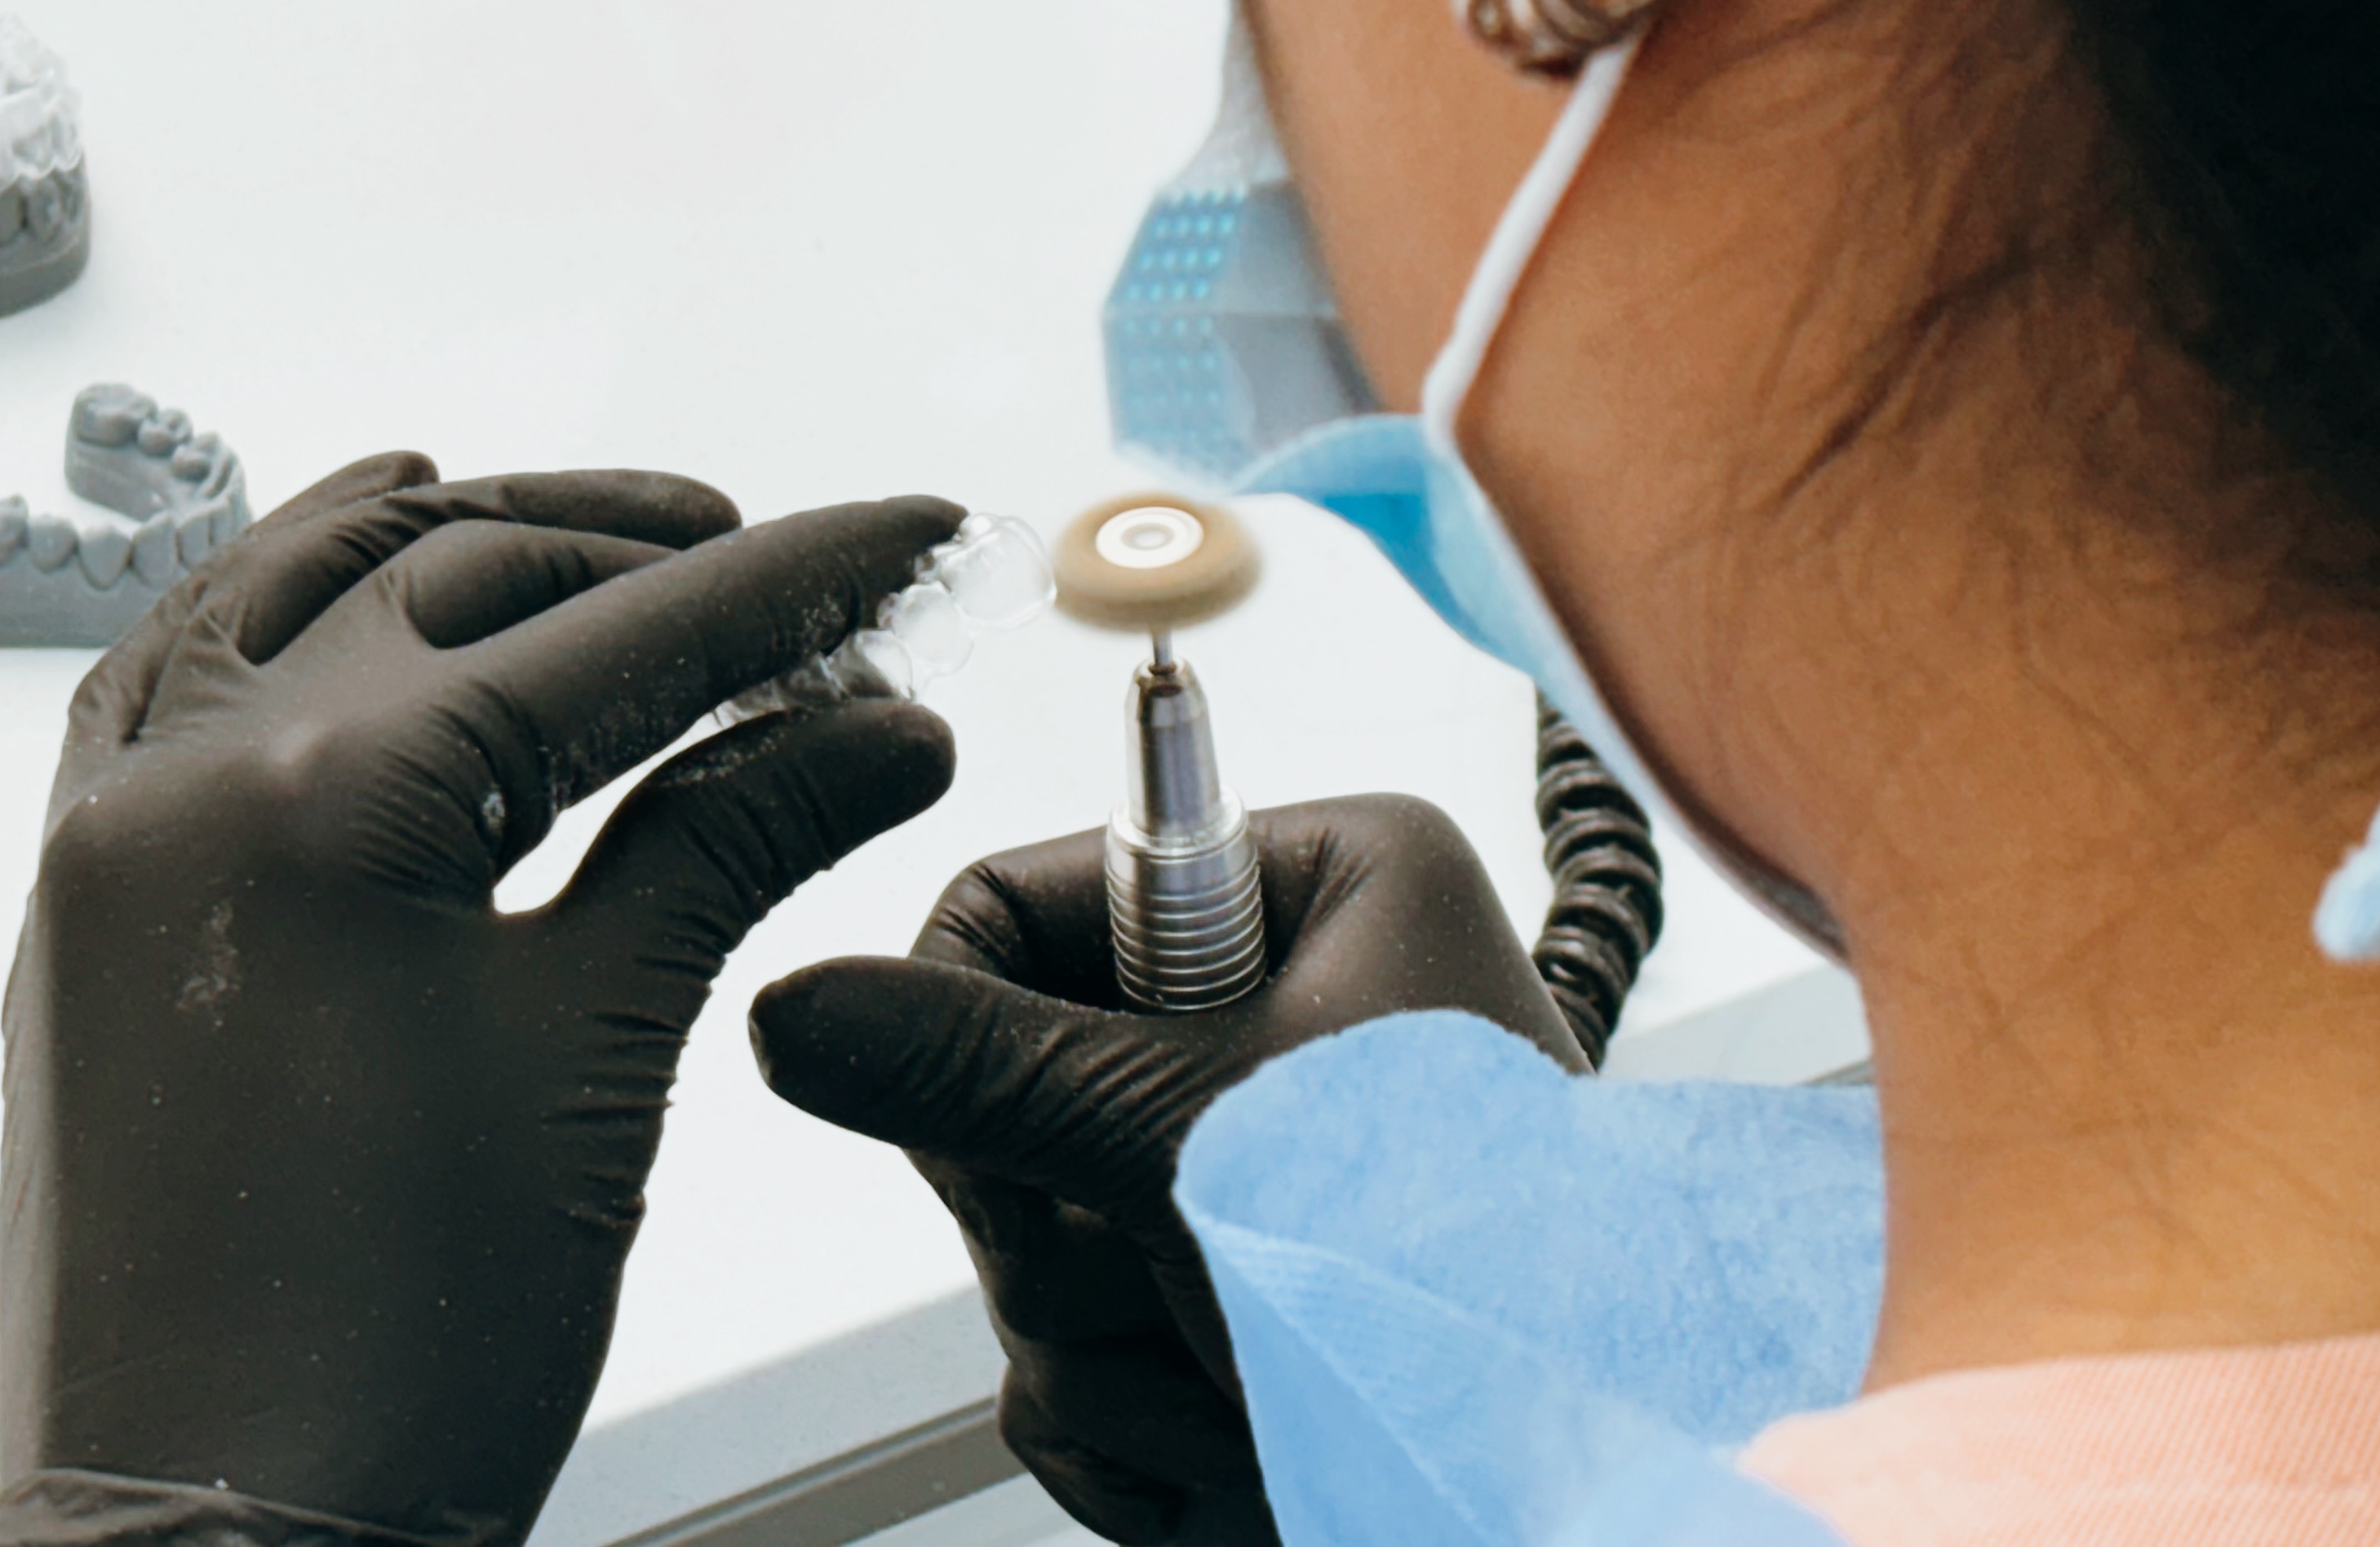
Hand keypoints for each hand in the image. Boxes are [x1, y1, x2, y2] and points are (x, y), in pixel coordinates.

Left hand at [0, 451, 962, 1541]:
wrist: (217, 1533)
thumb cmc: (397, 1344)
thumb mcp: (599, 1055)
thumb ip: (726, 847)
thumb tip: (868, 729)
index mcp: (325, 806)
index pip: (614, 641)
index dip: (791, 585)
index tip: (899, 539)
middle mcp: (187, 782)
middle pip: (458, 585)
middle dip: (647, 570)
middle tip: (795, 599)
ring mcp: (111, 837)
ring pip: (294, 594)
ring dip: (457, 550)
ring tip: (604, 540)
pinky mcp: (82, 905)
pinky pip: (161, 684)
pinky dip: (273, 612)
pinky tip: (348, 581)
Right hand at [749, 797, 1584, 1545]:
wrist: (1585, 1490)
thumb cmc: (1479, 1285)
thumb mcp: (1201, 1138)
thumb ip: (982, 1072)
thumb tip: (793, 1009)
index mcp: (1312, 893)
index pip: (1012, 908)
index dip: (973, 1040)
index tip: (1019, 1149)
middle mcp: (1280, 1015)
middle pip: (999, 1097)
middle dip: (1067, 1236)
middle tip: (1172, 1268)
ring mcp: (1247, 1172)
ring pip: (1027, 1253)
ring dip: (1111, 1352)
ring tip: (1247, 1373)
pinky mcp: (1229, 1307)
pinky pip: (1070, 1367)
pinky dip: (1136, 1435)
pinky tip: (1238, 1442)